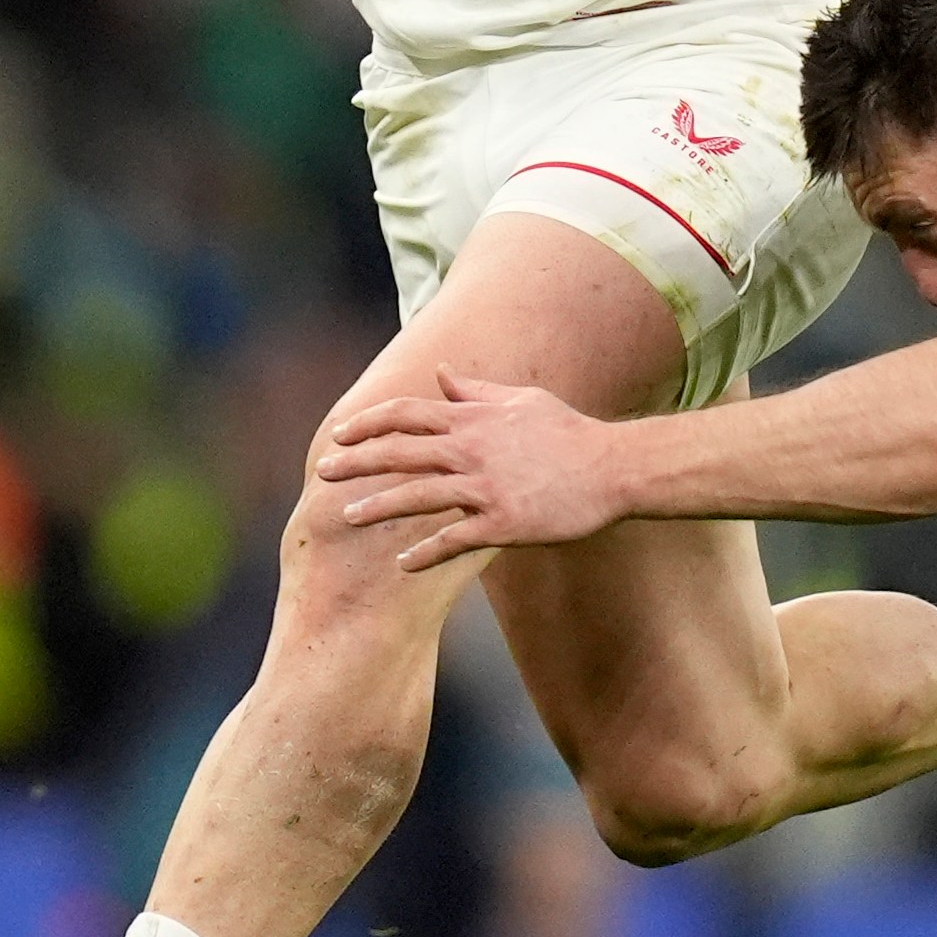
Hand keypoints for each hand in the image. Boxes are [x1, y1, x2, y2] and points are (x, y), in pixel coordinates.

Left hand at [314, 369, 626, 570]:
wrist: (613, 468)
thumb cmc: (569, 432)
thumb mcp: (521, 400)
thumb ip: (475, 390)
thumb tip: (441, 372)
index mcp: (474, 420)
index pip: (407, 414)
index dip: (369, 423)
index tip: (341, 434)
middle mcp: (473, 450)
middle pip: (400, 453)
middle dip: (356, 462)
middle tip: (323, 472)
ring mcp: (486, 488)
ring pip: (418, 496)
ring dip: (378, 506)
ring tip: (347, 517)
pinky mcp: (503, 522)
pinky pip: (454, 539)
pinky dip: (426, 552)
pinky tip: (403, 564)